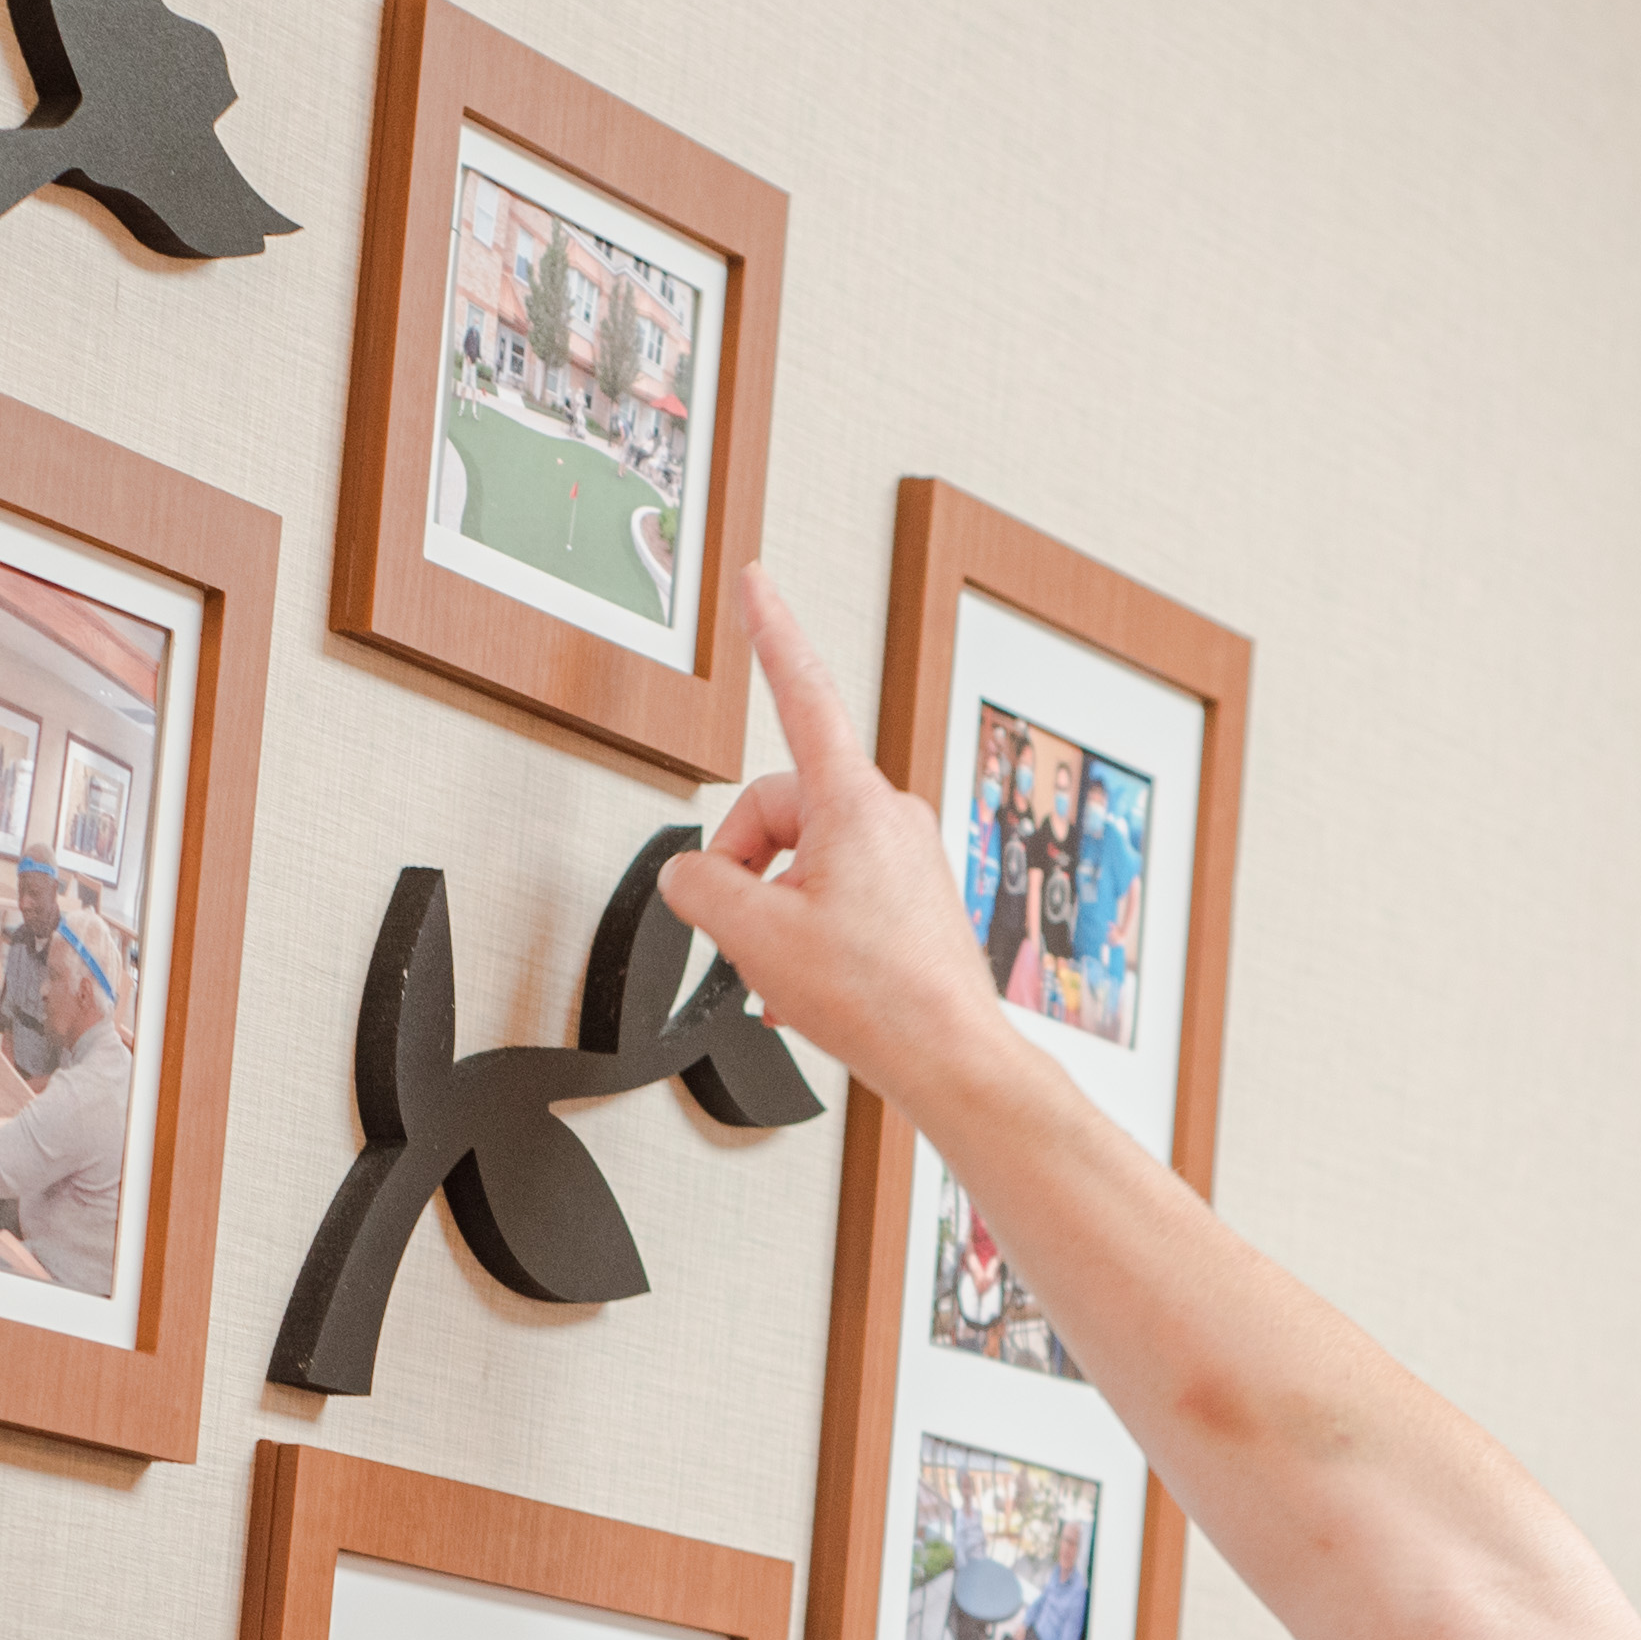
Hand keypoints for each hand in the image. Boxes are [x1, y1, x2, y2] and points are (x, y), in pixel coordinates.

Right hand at [661, 569, 1004, 1111]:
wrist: (950, 1057)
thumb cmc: (881, 997)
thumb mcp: (755, 935)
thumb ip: (700, 887)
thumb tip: (690, 878)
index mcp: (852, 801)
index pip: (801, 692)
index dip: (771, 634)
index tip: (756, 583)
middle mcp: (888, 816)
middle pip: (779, 807)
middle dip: (746, 866)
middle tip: (743, 928)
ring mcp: (904, 856)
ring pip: (804, 858)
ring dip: (777, 910)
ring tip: (785, 969)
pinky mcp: (911, 896)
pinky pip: (835, 892)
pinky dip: (806, 932)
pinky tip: (806, 986)